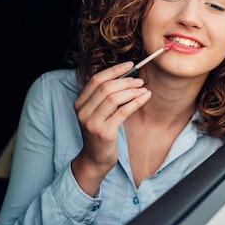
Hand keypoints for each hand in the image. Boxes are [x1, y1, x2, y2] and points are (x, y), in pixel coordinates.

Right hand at [71, 62, 150, 193]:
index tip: (130, 65)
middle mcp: (82, 112)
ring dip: (132, 91)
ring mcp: (92, 123)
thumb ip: (105, 96)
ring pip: (113, 98)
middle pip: (105, 87)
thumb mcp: (98, 112)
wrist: (96, 159)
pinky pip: (122, 112)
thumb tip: (127, 75)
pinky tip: (145, 97)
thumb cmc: (101, 132)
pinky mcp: (104, 133)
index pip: (95, 80)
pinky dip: (136, 102)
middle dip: (125, 81)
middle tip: (140, 80)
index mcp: (79, 103)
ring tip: (144, 89)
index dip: (114, 70)